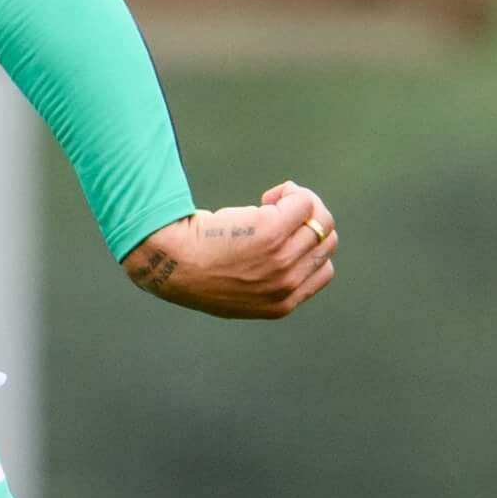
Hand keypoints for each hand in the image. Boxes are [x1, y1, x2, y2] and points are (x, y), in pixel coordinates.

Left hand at [120, 183, 337, 318]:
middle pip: (326, 241)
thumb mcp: (238, 295)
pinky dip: (289, 192)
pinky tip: (266, 196)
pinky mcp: (271, 231)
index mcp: (281, 304)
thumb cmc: (195, 273)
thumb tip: (291, 248)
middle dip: (309, 222)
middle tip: (278, 213)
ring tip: (270, 203)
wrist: (170, 263)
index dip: (310, 247)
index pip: (324, 270)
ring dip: (299, 203)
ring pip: (319, 218)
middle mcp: (286, 283)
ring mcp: (282, 257)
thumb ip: (267, 284)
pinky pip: (302, 202)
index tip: (286, 237)